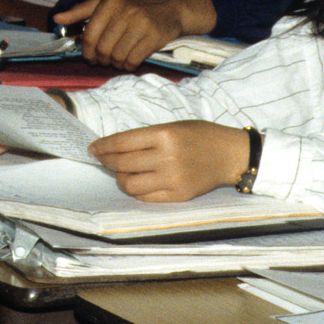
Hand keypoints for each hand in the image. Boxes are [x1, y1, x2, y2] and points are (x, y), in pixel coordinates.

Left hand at [52, 0, 216, 70]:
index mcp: (109, 2)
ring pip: (117, 57)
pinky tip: (131, 60)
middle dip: (102, 60)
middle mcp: (124, 11)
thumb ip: (80, 11)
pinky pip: (133, 60)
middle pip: (102, 49)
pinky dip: (129, 65)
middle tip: (106, 60)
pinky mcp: (154, 36)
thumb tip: (56, 19)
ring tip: (119, 59)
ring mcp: (140, 23)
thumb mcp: (107, 2)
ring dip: (116, 64)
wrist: (170, 6)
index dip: (87, 52)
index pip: (89, 36)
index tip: (90, 57)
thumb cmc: (134, 5)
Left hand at [87, 120, 249, 201]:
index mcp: (165, 134)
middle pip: (122, 163)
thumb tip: (115, 147)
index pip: (122, 142)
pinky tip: (139, 182)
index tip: (93, 148)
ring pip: (129, 184)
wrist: (230, 155)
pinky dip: (136, 190)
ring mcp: (172, 178)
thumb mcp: (174, 126)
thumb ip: (147, 137)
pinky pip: (145, 197)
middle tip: (104, 159)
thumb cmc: (202, 136)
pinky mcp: (178, 195)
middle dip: (107, 161)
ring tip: (124, 172)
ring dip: (120, 178)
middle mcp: (167, 157)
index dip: (103, 146)